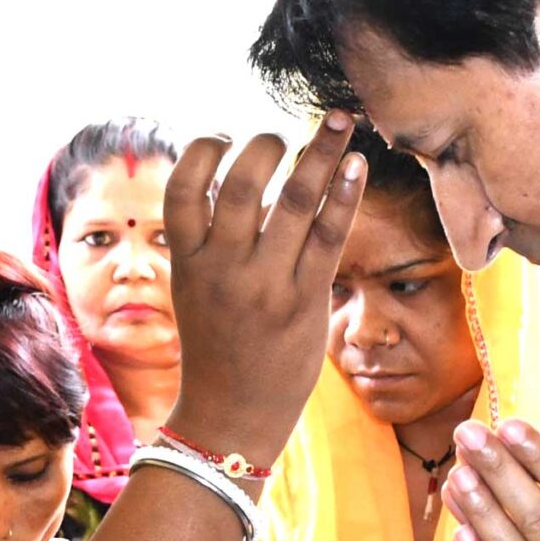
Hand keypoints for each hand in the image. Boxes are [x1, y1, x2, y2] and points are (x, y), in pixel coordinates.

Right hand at [161, 114, 366, 468]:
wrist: (230, 419)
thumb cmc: (218, 348)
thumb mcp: (195, 291)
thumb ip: (214, 241)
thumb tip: (252, 185)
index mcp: (187, 261)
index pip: (182, 184)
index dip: (202, 149)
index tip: (224, 137)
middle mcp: (223, 267)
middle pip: (241, 181)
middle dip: (267, 142)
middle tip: (285, 132)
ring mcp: (265, 284)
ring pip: (293, 199)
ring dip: (320, 151)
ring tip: (340, 120)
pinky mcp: (306, 300)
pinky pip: (328, 235)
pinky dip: (344, 194)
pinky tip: (357, 164)